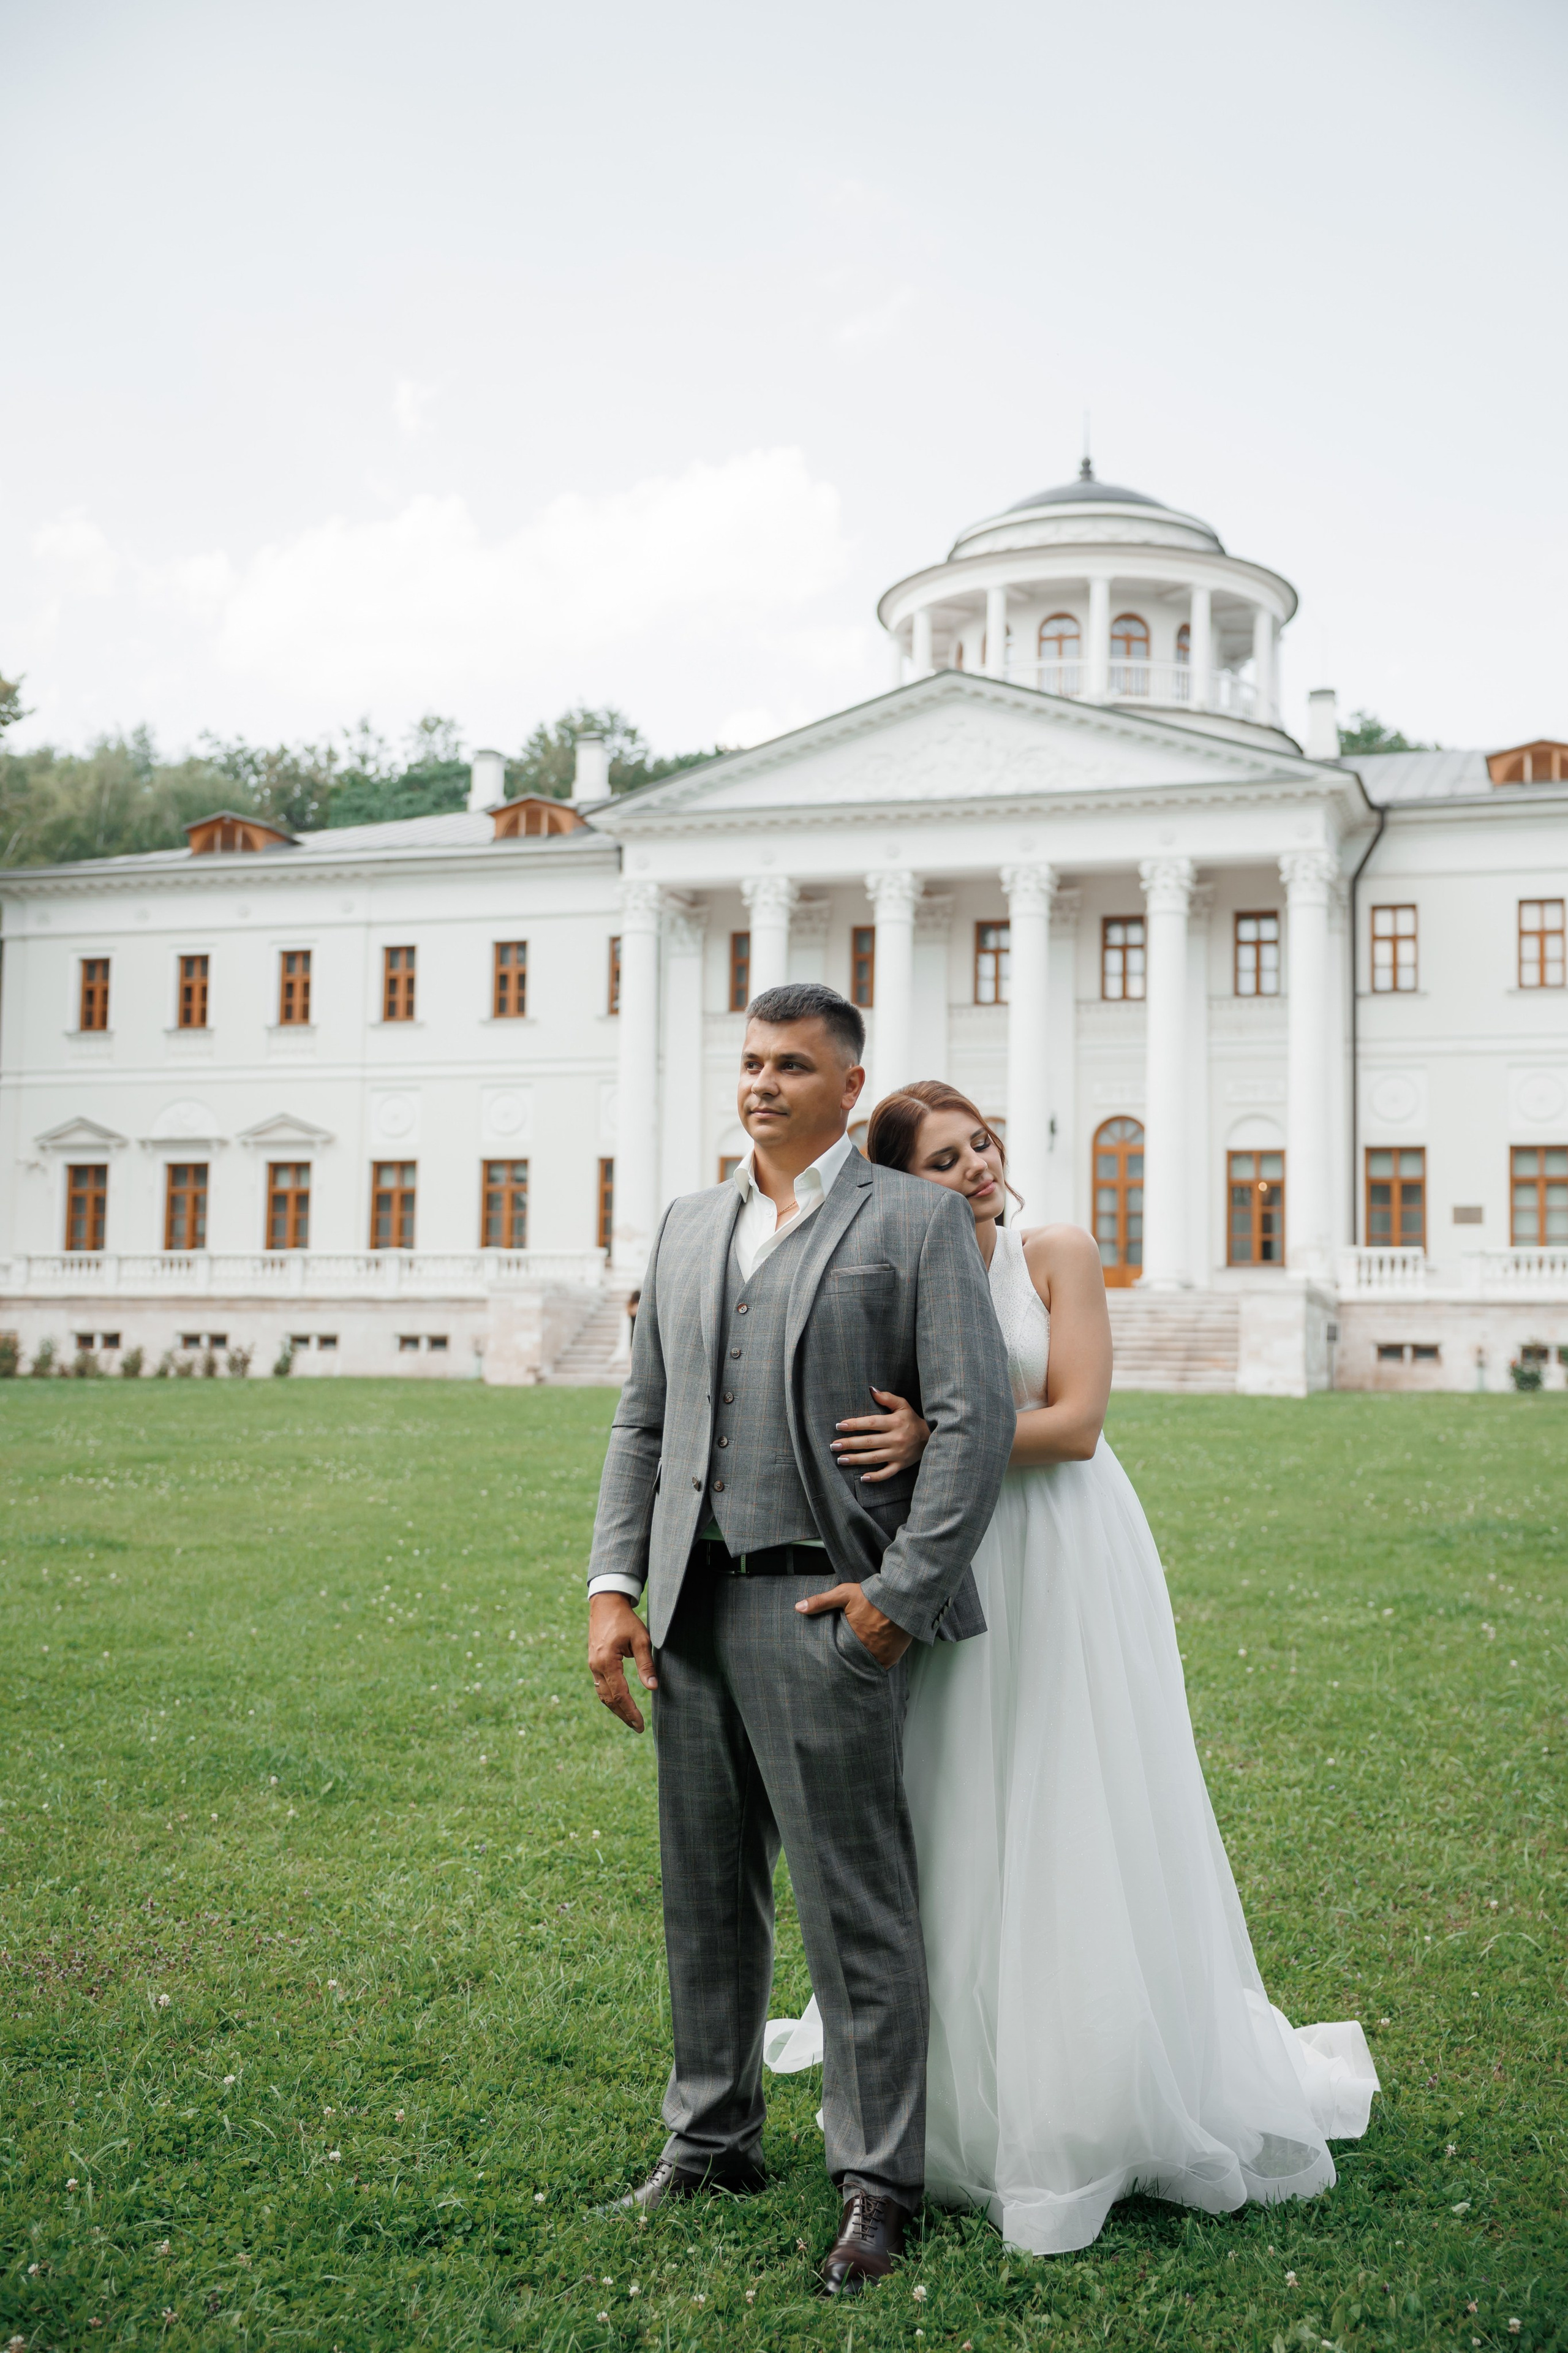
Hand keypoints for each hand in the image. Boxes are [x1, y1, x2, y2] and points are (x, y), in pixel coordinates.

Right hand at [588, 1592, 657, 1732]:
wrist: (606, 1604)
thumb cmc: (625, 1620)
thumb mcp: (641, 1639)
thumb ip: (646, 1664)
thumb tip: (653, 1688)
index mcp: (607, 1662)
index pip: (620, 1694)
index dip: (630, 1711)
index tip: (640, 1724)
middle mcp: (596, 1666)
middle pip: (609, 1699)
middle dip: (623, 1715)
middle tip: (637, 1727)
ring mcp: (592, 1665)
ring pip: (603, 1694)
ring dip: (616, 1709)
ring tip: (630, 1720)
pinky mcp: (593, 1662)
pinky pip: (601, 1686)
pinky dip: (610, 1698)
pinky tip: (620, 1703)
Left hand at [794, 1580, 911, 1667]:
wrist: (902, 1597)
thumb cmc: (872, 1595)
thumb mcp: (844, 1595)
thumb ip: (821, 1602)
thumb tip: (797, 1608)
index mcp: (853, 1641)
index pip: (840, 1657)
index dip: (836, 1658)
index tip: (833, 1659)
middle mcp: (868, 1653)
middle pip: (854, 1664)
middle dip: (849, 1663)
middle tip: (844, 1664)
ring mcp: (882, 1657)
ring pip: (868, 1667)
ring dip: (864, 1664)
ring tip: (857, 1663)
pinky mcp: (894, 1656)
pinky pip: (882, 1666)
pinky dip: (877, 1663)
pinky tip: (873, 1658)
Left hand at [829, 1389, 930, 1483]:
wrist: (931, 1438)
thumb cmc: (912, 1419)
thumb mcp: (903, 1405)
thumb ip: (887, 1398)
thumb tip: (871, 1390)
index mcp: (895, 1423)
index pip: (871, 1423)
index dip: (854, 1424)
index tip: (839, 1425)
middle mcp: (896, 1439)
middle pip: (869, 1442)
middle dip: (849, 1444)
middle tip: (833, 1445)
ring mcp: (898, 1454)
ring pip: (874, 1458)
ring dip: (856, 1459)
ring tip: (840, 1459)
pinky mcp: (900, 1465)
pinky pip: (886, 1473)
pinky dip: (875, 1477)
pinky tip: (862, 1478)